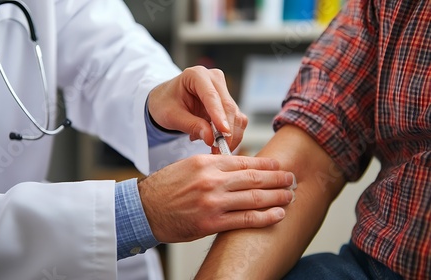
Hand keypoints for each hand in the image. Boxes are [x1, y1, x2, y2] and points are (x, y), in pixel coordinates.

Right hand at [137, 154, 294, 242]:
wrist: (144, 209)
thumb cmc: (164, 188)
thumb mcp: (187, 166)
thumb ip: (213, 165)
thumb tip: (238, 166)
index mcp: (205, 162)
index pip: (244, 161)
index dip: (266, 164)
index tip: (278, 165)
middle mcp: (211, 180)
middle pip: (254, 178)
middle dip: (277, 179)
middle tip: (291, 179)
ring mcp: (212, 202)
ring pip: (254, 198)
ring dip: (277, 197)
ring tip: (290, 196)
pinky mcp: (211, 223)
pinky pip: (245, 219)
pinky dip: (265, 217)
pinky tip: (278, 214)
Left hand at [147, 66, 247, 151]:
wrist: (166, 101)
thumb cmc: (165, 103)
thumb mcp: (171, 116)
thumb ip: (191, 125)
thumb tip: (211, 138)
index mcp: (196, 75)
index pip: (211, 96)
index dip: (219, 116)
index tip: (224, 133)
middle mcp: (214, 79)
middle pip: (228, 106)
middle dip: (226, 131)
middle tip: (219, 151)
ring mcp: (223, 91)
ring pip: (236, 115)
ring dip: (229, 136)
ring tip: (212, 149)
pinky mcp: (228, 104)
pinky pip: (236, 121)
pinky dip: (229, 136)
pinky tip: (213, 142)